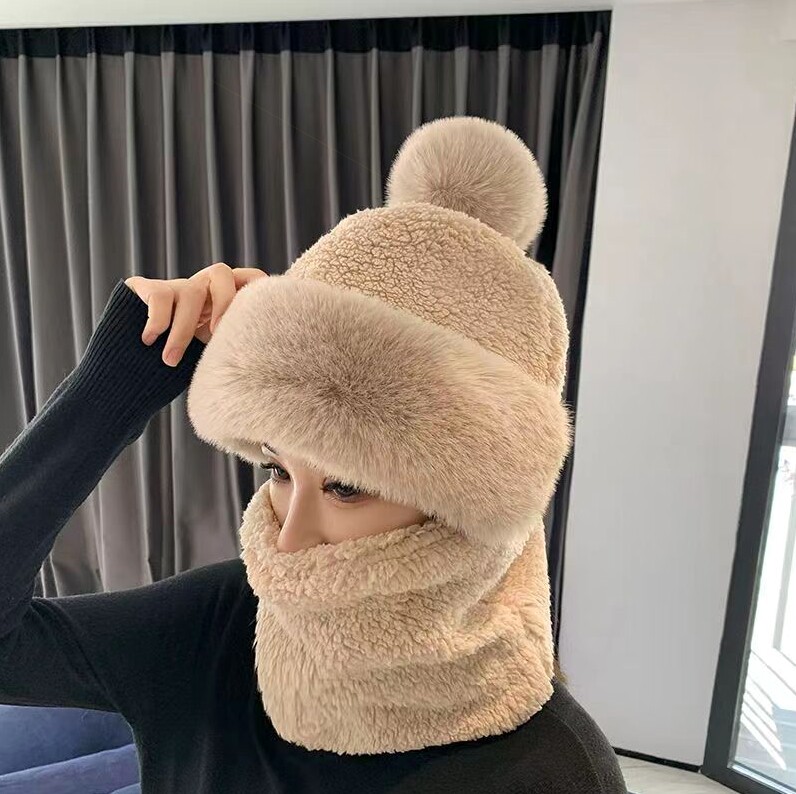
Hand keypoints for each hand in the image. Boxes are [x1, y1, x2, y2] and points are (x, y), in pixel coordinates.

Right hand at [125, 263, 267, 365]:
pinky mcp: (143, 288)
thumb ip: (232, 347)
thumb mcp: (212, 354)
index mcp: (221, 301)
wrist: (130, 372)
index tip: (249, 322)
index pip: (248, 278)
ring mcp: (173, 287)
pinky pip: (160, 296)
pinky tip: (149, 340)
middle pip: (220, 273)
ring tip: (170, 360)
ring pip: (190, 292)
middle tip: (216, 336)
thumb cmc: (180, 366)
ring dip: (182, 331)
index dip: (254, 291)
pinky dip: (158, 321)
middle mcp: (199, 289)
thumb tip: (260, 364)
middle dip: (223, 302)